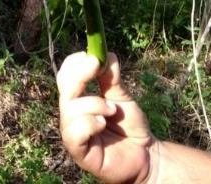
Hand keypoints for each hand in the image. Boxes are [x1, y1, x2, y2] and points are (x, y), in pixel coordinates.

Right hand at [57, 52, 155, 183]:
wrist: (146, 155)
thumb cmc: (129, 126)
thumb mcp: (121, 96)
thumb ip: (111, 78)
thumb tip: (106, 54)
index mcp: (77, 99)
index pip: (65, 75)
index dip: (75, 63)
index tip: (93, 57)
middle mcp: (70, 114)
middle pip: (64, 87)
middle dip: (81, 74)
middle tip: (98, 67)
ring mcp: (72, 132)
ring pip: (71, 108)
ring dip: (95, 103)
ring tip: (112, 110)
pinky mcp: (78, 151)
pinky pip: (74, 132)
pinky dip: (90, 123)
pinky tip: (103, 124)